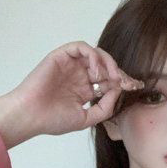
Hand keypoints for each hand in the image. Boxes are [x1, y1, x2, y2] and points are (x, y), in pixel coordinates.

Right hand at [6, 41, 143, 137]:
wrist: (30, 116)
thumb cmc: (52, 120)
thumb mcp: (86, 118)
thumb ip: (104, 107)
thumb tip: (118, 91)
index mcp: (84, 90)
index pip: (108, 81)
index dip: (123, 82)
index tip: (135, 88)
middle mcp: (79, 76)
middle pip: (106, 66)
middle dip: (120, 73)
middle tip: (128, 82)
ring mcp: (70, 65)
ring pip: (96, 54)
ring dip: (108, 63)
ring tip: (110, 77)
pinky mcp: (61, 56)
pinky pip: (81, 47)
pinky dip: (93, 56)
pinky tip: (96, 72)